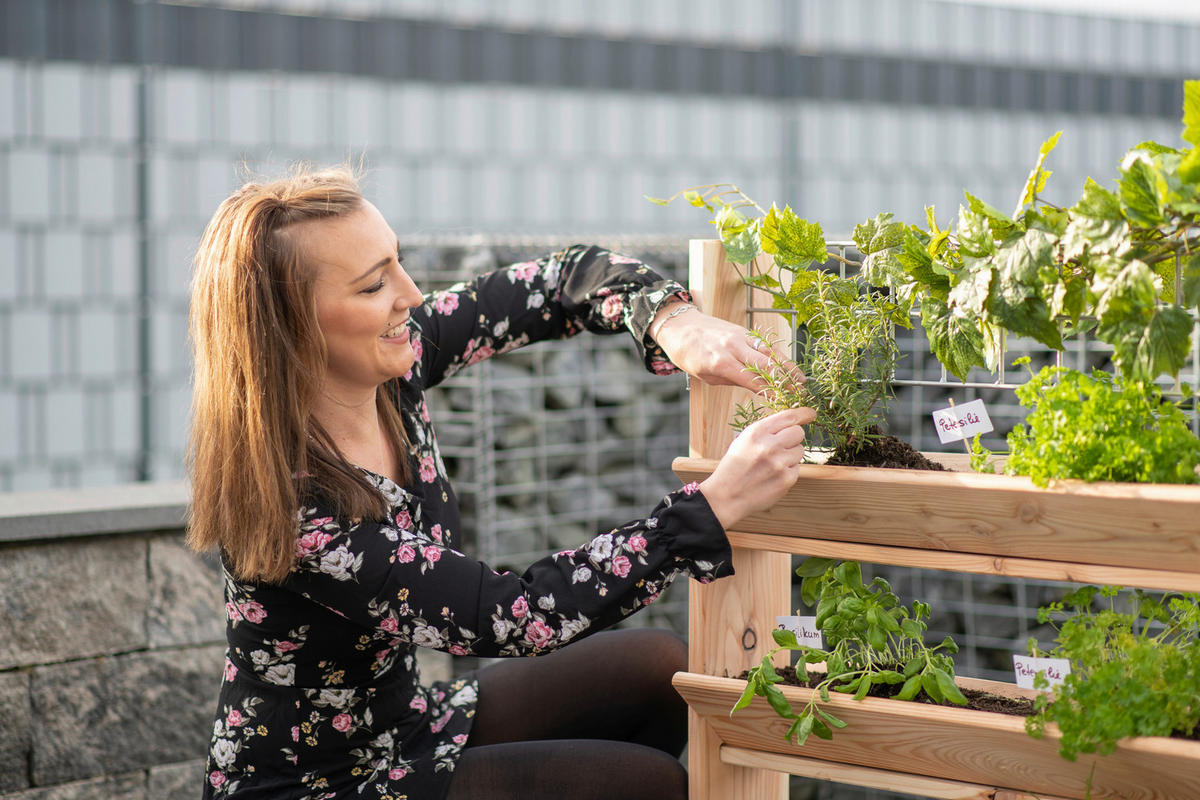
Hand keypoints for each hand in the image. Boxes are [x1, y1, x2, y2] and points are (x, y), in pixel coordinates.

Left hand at [651, 301, 802, 395]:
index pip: (753, 380)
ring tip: (801, 381)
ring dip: (788, 367)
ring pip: (770, 352)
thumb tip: (755, 387)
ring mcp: (741, 336)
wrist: (680, 325)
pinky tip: (788, 365)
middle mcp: (734, 347)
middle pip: (767, 365)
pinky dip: (778, 355)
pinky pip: (765, 344)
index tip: (784, 403)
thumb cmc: (688, 354)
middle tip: (800, 393)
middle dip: (786, 380)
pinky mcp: (744, 330)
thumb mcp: (705, 375)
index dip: (771, 392)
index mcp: (722, 362)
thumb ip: (731, 379)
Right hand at [698, 407, 816, 529]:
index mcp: (757, 432)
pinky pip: (797, 468)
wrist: (726, 496)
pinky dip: (788, 471)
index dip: (803, 413)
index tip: (811, 414)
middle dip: (793, 437)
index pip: (789, 416)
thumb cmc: (734, 467)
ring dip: (791, 455)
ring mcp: (780, 463)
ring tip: (773, 464)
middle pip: (798, 432)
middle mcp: (770, 446)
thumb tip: (791, 423)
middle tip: (782, 446)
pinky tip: (773, 476)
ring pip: (800, 450)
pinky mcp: (787, 479)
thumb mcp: (743, 440)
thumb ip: (766, 430)